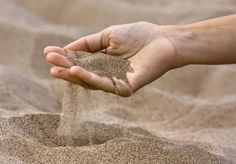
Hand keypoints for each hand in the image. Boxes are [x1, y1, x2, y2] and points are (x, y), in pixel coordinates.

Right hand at [43, 22, 177, 95]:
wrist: (163, 40)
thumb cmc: (137, 35)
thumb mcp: (107, 35)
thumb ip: (88, 43)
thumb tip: (66, 48)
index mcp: (103, 61)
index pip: (80, 61)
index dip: (65, 57)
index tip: (48, 52)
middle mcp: (107, 73)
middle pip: (83, 73)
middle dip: (65, 69)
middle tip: (50, 65)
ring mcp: (116, 82)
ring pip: (91, 81)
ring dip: (74, 75)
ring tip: (58, 69)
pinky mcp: (125, 87)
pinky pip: (105, 84)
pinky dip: (90, 78)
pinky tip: (77, 70)